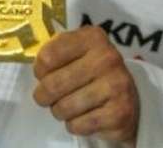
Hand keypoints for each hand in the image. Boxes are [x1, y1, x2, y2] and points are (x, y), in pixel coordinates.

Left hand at [33, 26, 139, 145]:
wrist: (128, 97)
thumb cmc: (92, 70)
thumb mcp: (78, 50)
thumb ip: (56, 49)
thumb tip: (34, 64)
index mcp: (92, 37)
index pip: (48, 57)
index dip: (39, 70)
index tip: (43, 74)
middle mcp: (107, 58)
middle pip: (52, 84)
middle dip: (44, 95)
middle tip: (47, 97)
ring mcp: (116, 86)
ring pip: (63, 108)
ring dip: (59, 111)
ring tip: (67, 106)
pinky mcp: (119, 113)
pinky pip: (78, 125)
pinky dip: (74, 125)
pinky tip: (83, 116)